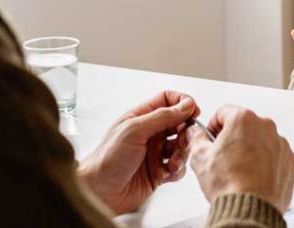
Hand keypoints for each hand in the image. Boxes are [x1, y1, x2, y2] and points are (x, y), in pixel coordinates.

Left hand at [78, 90, 199, 214]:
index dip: (182, 103)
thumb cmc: (107, 160)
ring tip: (173, 159)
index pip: (168, 101)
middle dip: (186, 130)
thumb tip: (185, 105)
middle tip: (185, 138)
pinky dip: (179, 168)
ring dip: (182, 152)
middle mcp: (149, 133)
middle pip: (178, 123)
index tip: (193, 111)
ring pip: (181, 146)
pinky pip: (178, 166)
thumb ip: (162, 116)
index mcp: (141, 118)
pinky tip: (169, 171)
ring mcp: (154, 153)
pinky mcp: (158, 172)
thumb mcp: (134, 130)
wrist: (100, 192)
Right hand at [187, 106, 293, 213]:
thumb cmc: (229, 184)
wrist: (249, 210)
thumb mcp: (200, 157)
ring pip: (262, 140)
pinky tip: (254, 177)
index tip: (212, 137)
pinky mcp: (290, 162)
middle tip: (224, 156)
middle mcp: (266, 127)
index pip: (224, 112)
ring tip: (240, 170)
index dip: (214, 125)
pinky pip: (276, 156)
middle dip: (234, 138)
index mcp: (243, 120)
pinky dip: (267, 163)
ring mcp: (281, 144)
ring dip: (252, 150)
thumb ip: (196, 138)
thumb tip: (195, 133)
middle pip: (245, 125)